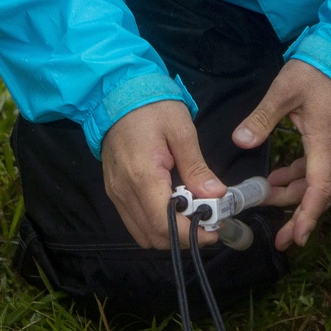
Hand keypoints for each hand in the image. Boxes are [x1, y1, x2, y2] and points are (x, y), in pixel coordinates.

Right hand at [101, 100, 224, 249]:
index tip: (214, 230)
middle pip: (153, 236)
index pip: (164, 223)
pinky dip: (155, 224)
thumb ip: (196, 167)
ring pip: (142, 234)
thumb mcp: (181, 130)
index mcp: (142, 176)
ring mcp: (116, 194)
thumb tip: (216, 195)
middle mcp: (124, 192)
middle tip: (208, 222)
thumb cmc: (152, 107)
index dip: (191, 234)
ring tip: (193, 216)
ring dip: (169, 234)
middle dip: (183, 237)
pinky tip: (174, 208)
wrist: (116, 94)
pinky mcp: (114, 191)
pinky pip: (134, 221)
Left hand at [233, 59, 330, 251]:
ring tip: (265, 197)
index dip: (306, 216)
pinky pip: (318, 167)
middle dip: (296, 213)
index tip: (295, 237)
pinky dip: (298, 176)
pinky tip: (277, 176)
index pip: (319, 189)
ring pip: (317, 181)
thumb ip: (263, 118)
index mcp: (324, 142)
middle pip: (318, 192)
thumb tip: (240, 141)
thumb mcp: (284, 90)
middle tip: (276, 233)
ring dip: (293, 193)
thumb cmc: (318, 70)